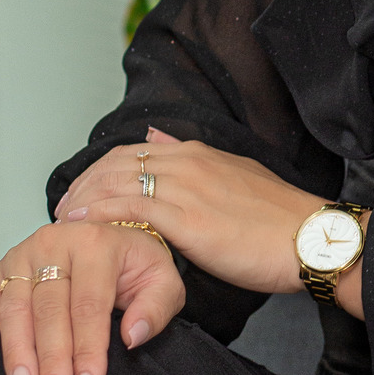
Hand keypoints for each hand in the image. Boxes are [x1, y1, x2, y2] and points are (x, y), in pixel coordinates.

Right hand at [0, 220, 183, 374]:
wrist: (110, 234)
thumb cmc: (135, 262)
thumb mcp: (162, 279)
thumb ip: (155, 308)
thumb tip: (132, 336)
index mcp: (97, 243)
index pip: (89, 306)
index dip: (88, 350)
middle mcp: (56, 243)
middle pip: (49, 310)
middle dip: (52, 360)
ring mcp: (25, 254)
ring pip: (15, 309)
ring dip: (17, 353)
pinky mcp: (4, 268)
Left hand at [55, 128, 350, 305]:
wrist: (309, 238)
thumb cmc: (278, 219)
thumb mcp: (236, 174)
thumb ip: (194, 158)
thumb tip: (157, 136)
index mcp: (200, 153)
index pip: (133, 151)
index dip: (101, 170)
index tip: (83, 192)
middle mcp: (189, 162)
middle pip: (117, 163)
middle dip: (85, 184)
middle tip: (64, 208)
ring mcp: (187, 188)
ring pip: (118, 182)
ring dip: (84, 199)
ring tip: (63, 220)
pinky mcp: (188, 219)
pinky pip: (131, 209)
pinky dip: (100, 213)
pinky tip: (81, 224)